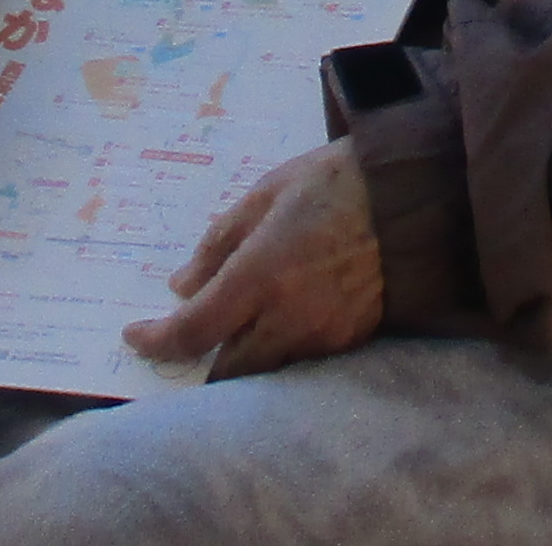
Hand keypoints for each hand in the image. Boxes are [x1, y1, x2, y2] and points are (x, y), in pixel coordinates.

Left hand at [121, 141, 381, 377]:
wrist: (414, 194)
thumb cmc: (335, 181)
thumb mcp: (265, 194)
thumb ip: (218, 244)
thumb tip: (182, 287)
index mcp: (261, 274)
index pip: (194, 331)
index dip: (157, 340)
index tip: (137, 336)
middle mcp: (290, 315)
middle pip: (228, 370)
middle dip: (200, 362)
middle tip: (183, 342)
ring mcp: (324, 333)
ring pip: (265, 369)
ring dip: (240, 357)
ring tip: (228, 330)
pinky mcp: (351, 338)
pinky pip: (300, 357)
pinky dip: (277, 347)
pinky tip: (273, 321)